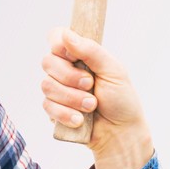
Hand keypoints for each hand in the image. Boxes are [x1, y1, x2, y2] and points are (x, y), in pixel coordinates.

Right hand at [41, 28, 154, 168]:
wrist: (121, 133)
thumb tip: (66, 34)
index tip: (72, 56)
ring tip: (91, 106)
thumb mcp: (114, 71)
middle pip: (48, 62)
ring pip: (47, 85)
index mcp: (79, 56)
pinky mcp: (53, 109)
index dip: (58, 44)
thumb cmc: (122, 100)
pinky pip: (47, 106)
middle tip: (90, 85)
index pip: (56, 37)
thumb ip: (91, 51)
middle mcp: (65, 70)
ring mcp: (57, 89)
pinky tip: (80, 119)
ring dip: (72, 98)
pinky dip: (65, 113)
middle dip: (70, 76)